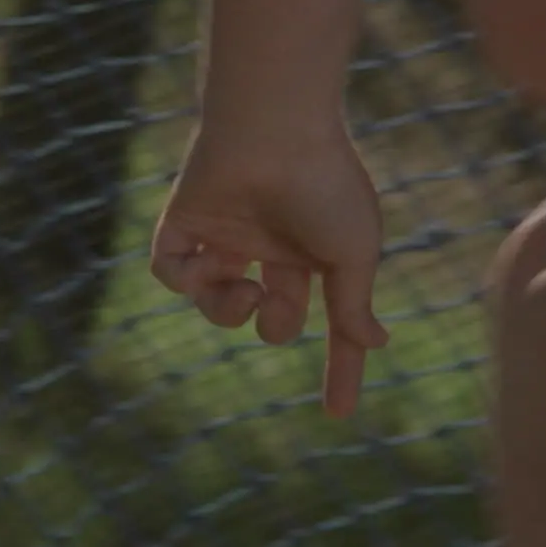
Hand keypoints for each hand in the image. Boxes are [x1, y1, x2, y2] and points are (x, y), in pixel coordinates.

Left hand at [150, 123, 388, 417]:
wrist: (274, 131)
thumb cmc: (324, 188)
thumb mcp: (352, 255)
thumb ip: (355, 305)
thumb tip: (376, 345)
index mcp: (313, 252)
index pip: (329, 320)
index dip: (338, 366)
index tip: (339, 414)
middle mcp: (268, 243)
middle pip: (268, 313)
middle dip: (273, 325)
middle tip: (271, 306)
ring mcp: (223, 232)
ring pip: (212, 299)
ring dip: (225, 311)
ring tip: (241, 289)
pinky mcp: (182, 221)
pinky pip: (169, 271)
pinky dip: (183, 280)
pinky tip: (207, 266)